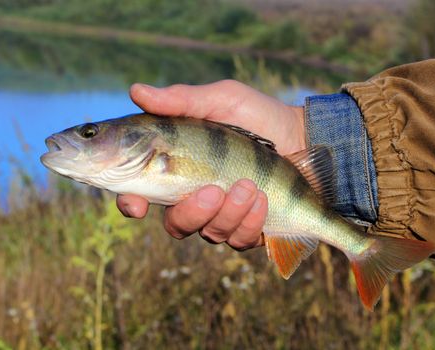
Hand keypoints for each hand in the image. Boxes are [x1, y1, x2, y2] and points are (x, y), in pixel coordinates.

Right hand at [117, 80, 304, 249]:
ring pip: (209, 234)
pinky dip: (250, 222)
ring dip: (228, 213)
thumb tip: (136, 91)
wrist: (303, 136)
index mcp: (177, 169)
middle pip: (175, 224)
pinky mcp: (248, 230)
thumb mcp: (220, 100)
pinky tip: (264, 200)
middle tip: (212, 191)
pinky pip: (239, 240)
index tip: (136, 204)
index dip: (130, 202)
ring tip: (250, 186)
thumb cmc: (256, 115)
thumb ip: (180, 100)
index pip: (139, 193)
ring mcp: (221, 217)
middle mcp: (194, 198)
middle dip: (192, 212)